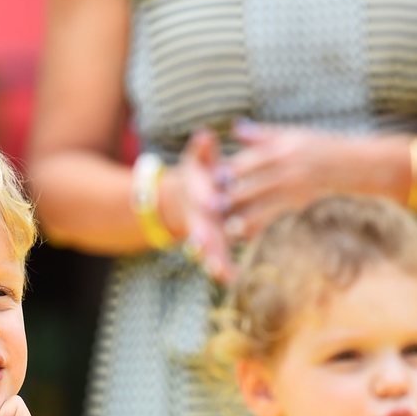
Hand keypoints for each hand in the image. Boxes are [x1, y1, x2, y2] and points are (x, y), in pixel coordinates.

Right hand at [160, 129, 232, 281]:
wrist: (186, 198)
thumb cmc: (197, 174)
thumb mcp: (198, 161)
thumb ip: (202, 150)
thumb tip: (204, 135)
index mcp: (197, 194)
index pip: (200, 195)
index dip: (203, 196)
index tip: (209, 200)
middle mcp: (198, 216)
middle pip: (200, 227)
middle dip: (204, 238)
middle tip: (206, 248)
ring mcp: (203, 233)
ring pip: (208, 249)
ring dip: (213, 261)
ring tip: (221, 274)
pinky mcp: (211, 245)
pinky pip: (218, 258)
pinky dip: (222, 269)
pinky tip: (231, 280)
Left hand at [218, 120, 358, 242]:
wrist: (353, 163)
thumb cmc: (319, 146)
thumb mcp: (292, 135)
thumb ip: (261, 136)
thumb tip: (235, 129)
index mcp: (281, 147)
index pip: (248, 161)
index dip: (228, 172)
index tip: (211, 180)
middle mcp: (286, 166)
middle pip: (252, 183)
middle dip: (229, 197)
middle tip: (208, 208)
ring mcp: (295, 186)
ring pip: (263, 205)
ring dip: (244, 217)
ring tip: (226, 228)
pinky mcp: (301, 202)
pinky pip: (277, 216)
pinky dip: (262, 226)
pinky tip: (249, 235)